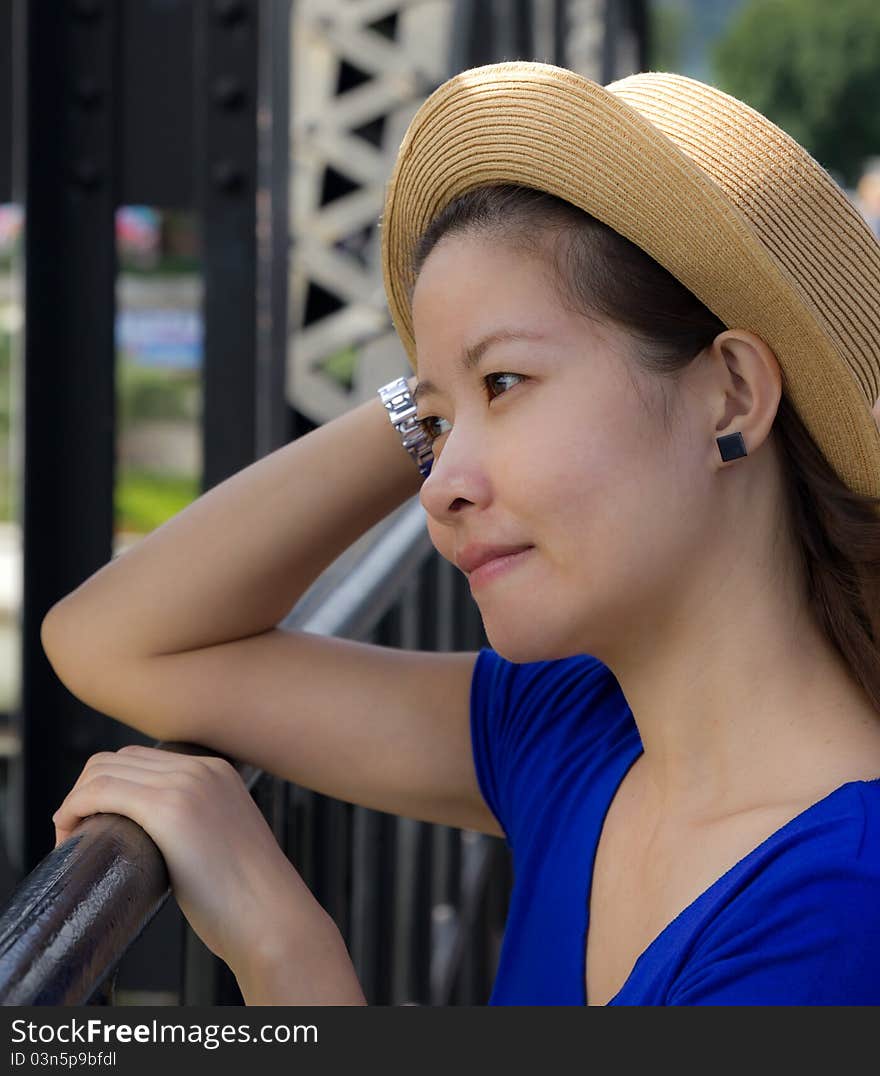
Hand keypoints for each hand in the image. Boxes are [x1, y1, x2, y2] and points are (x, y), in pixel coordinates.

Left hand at [52, 745, 332, 974]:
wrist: (271, 916)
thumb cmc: (247, 897)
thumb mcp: (224, 839)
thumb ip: (199, 824)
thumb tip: (158, 842)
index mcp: (218, 770)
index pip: (141, 758)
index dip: (106, 786)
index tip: (94, 823)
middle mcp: (202, 767)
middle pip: (117, 758)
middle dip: (85, 791)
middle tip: (76, 834)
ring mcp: (187, 784)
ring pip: (102, 770)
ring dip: (74, 801)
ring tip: (71, 840)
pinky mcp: (169, 809)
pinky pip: (100, 791)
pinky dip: (72, 809)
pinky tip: (69, 837)